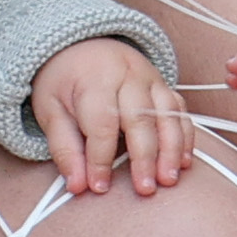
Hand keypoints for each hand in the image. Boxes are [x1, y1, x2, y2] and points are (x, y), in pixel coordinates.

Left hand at [30, 34, 191, 197]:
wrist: (82, 47)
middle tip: (145, 189)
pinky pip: (180, 111)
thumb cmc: (65, 82)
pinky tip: (184, 162)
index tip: (99, 187)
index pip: (101, 122)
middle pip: (140, 118)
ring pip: (167, 114)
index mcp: (93, 79)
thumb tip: (77, 185)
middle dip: (144, 156)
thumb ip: (64, 148)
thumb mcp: (50, 109)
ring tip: (168, 179)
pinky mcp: (164, 86)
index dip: (100, 158)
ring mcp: (150, 79)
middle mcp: (126, 75)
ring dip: (172, 149)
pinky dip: (186, 137)